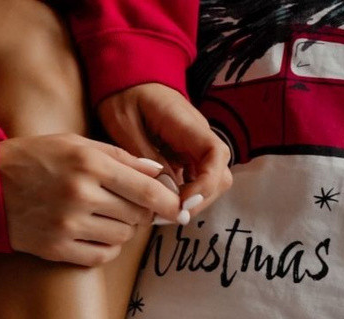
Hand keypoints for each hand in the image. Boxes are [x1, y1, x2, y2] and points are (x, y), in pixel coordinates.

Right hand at [0, 132, 182, 266]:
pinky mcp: (57, 249)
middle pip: (136, 216)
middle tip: (129, 206)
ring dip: (122, 230)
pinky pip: (101, 256)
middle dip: (140, 213)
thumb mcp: (75, 144)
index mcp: (88, 164)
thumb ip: (119, 157)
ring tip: (105, 217)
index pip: (146, 191)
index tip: (174, 207)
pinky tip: (95, 234)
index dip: (167, 202)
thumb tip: (157, 174)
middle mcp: (80, 195)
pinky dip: (106, 248)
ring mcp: (68, 226)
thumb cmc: (34, 160)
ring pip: (121, 238)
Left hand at [96, 83, 232, 220]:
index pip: (216, 156)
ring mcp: (195, 147)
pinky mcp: (187, 156)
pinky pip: (196, 181)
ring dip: (192, 202)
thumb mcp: (126, 125)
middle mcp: (198, 137)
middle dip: (200, 201)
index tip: (182, 203)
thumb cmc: (124, 96)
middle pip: (220, 176)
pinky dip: (184, 197)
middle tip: (170, 215)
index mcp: (187, 124)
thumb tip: (166, 191)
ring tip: (164, 213)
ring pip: (211, 182)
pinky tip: (163, 205)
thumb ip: (147, 157)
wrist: (127, 77)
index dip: (205, 185)